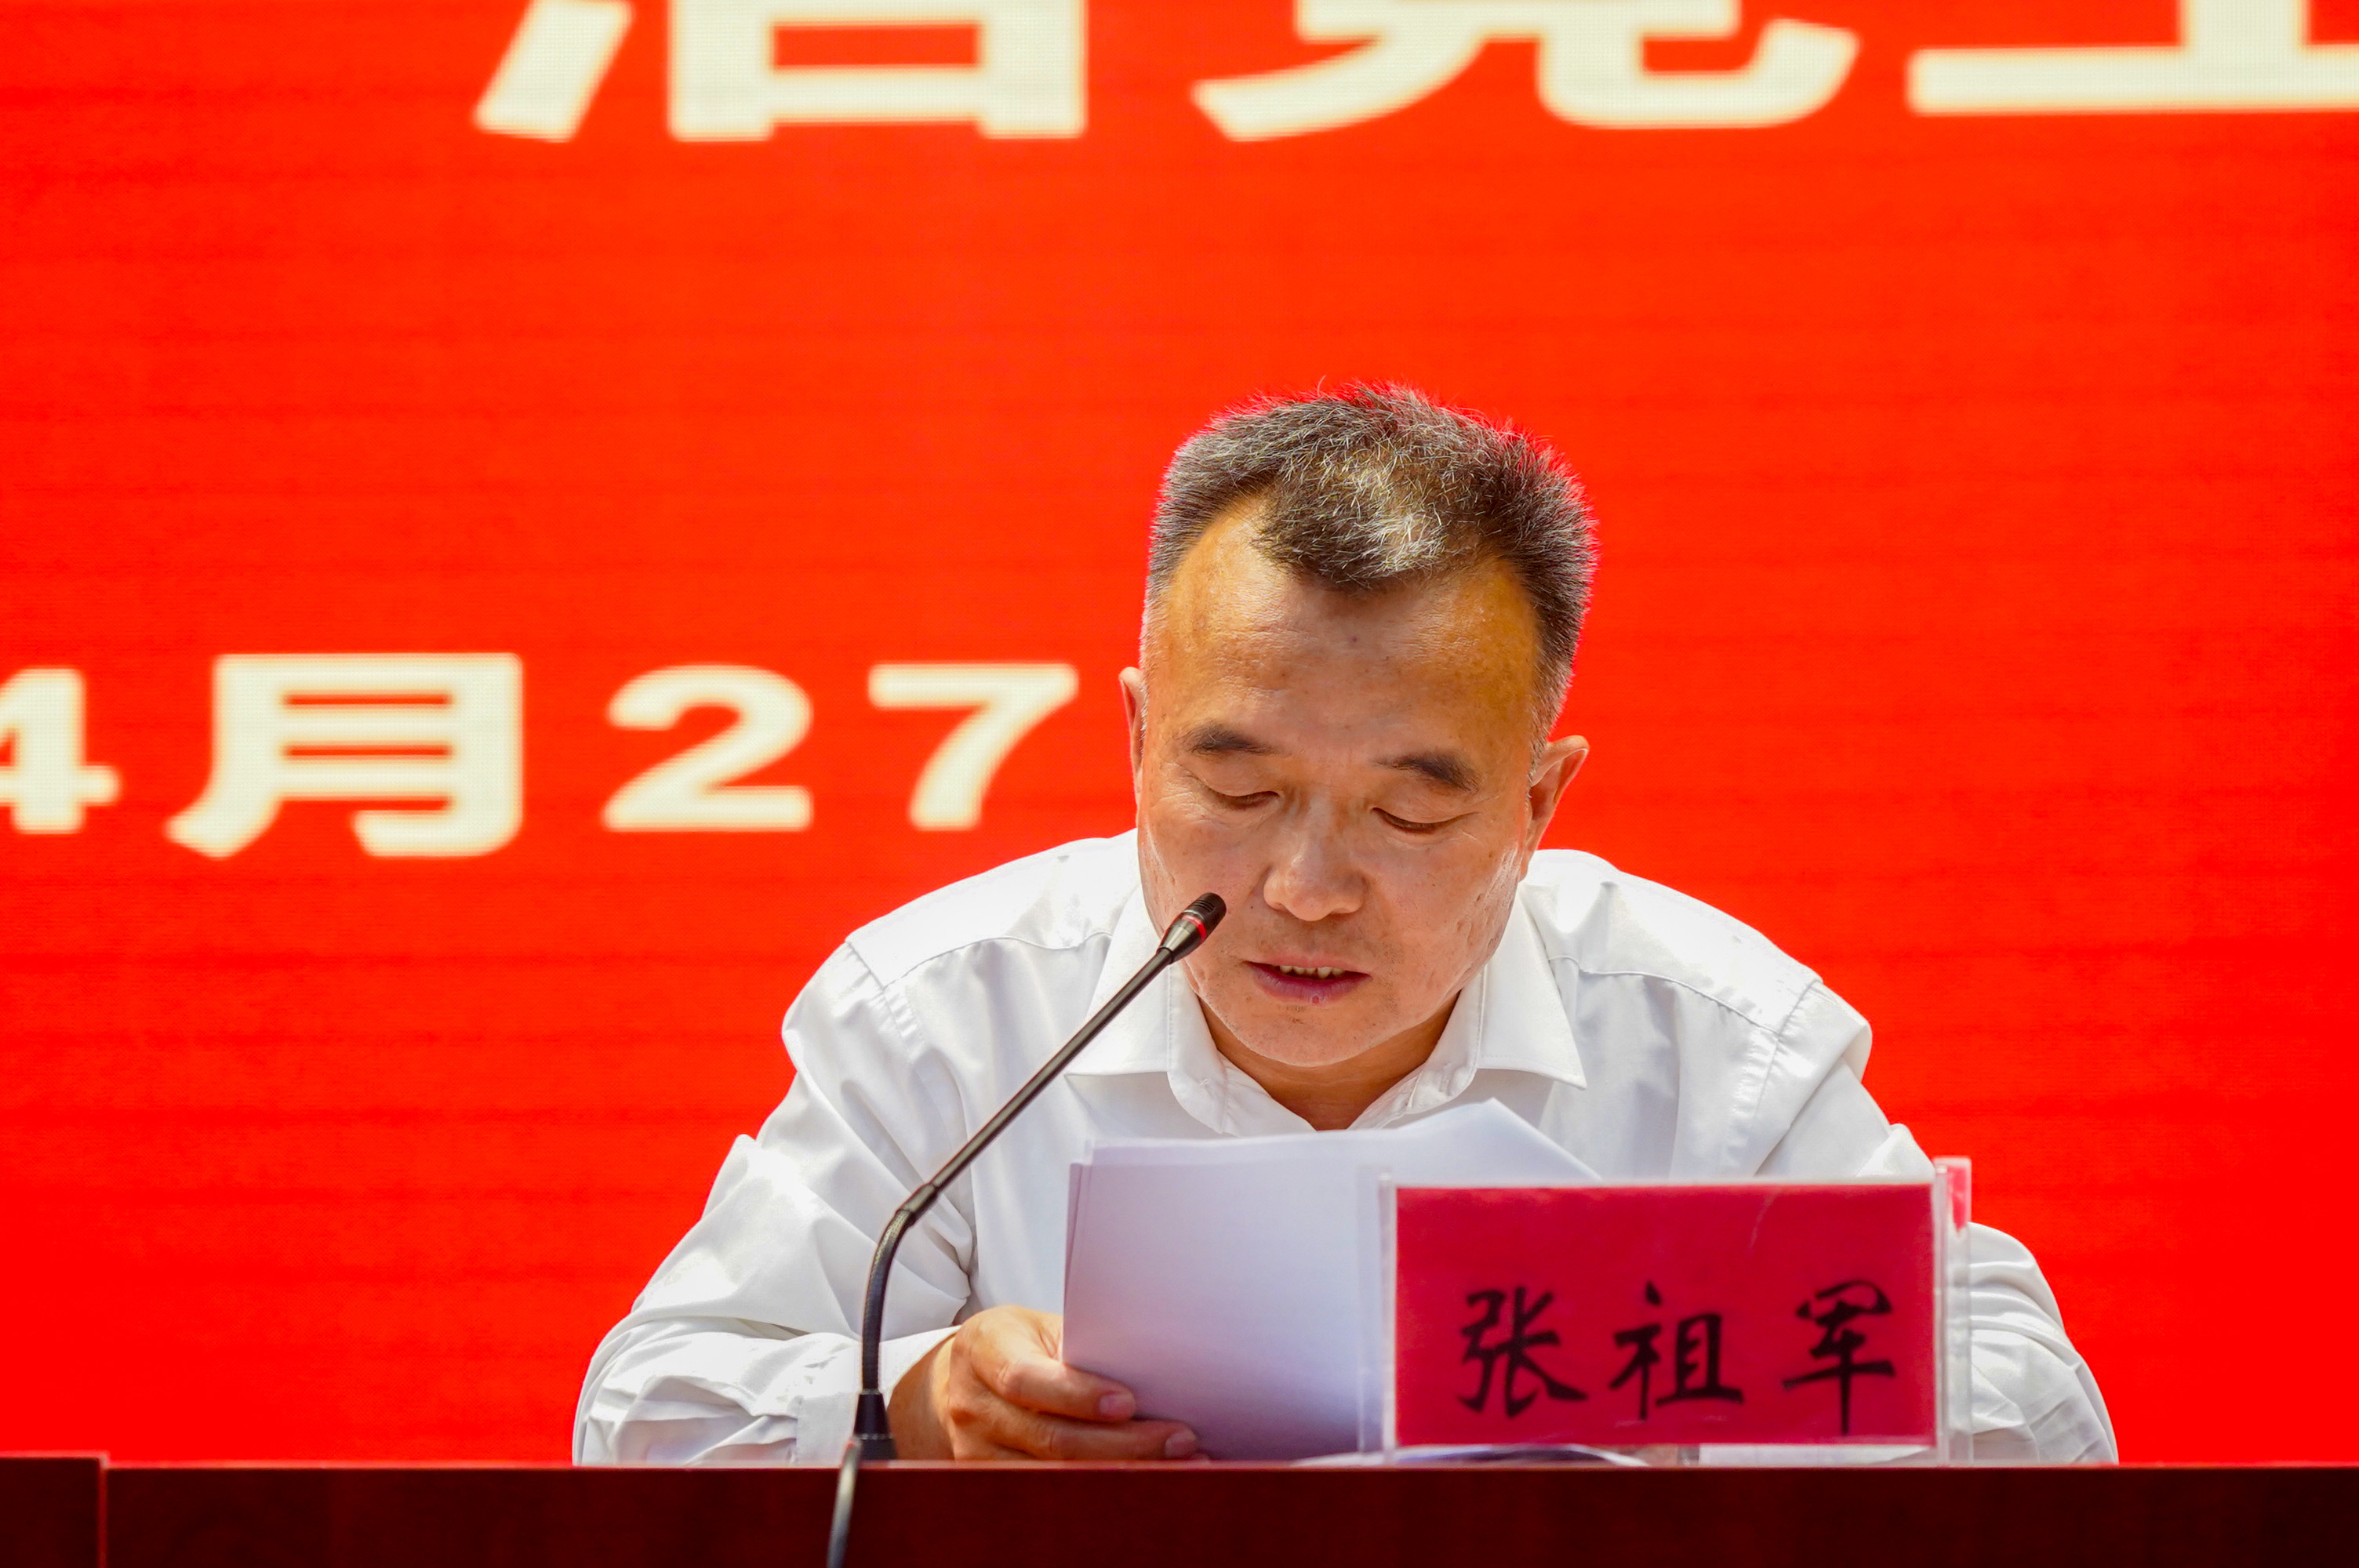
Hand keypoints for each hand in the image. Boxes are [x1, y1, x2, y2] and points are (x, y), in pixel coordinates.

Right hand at [887, 1305, 1200, 1460]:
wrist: (960, 1381)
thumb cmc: (1016, 1344)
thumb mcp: (1037, 1326)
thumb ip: (1077, 1344)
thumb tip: (1147, 1369)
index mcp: (984, 1349)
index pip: (1025, 1378)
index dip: (1077, 1394)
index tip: (1128, 1402)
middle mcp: (974, 1405)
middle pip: (1049, 1437)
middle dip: (1122, 1442)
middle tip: (1179, 1438)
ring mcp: (977, 1450)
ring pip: (1056, 1473)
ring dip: (1123, 1470)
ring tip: (1178, 1463)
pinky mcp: (993, 1482)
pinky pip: (1054, 1491)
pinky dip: (1104, 1486)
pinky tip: (1145, 1479)